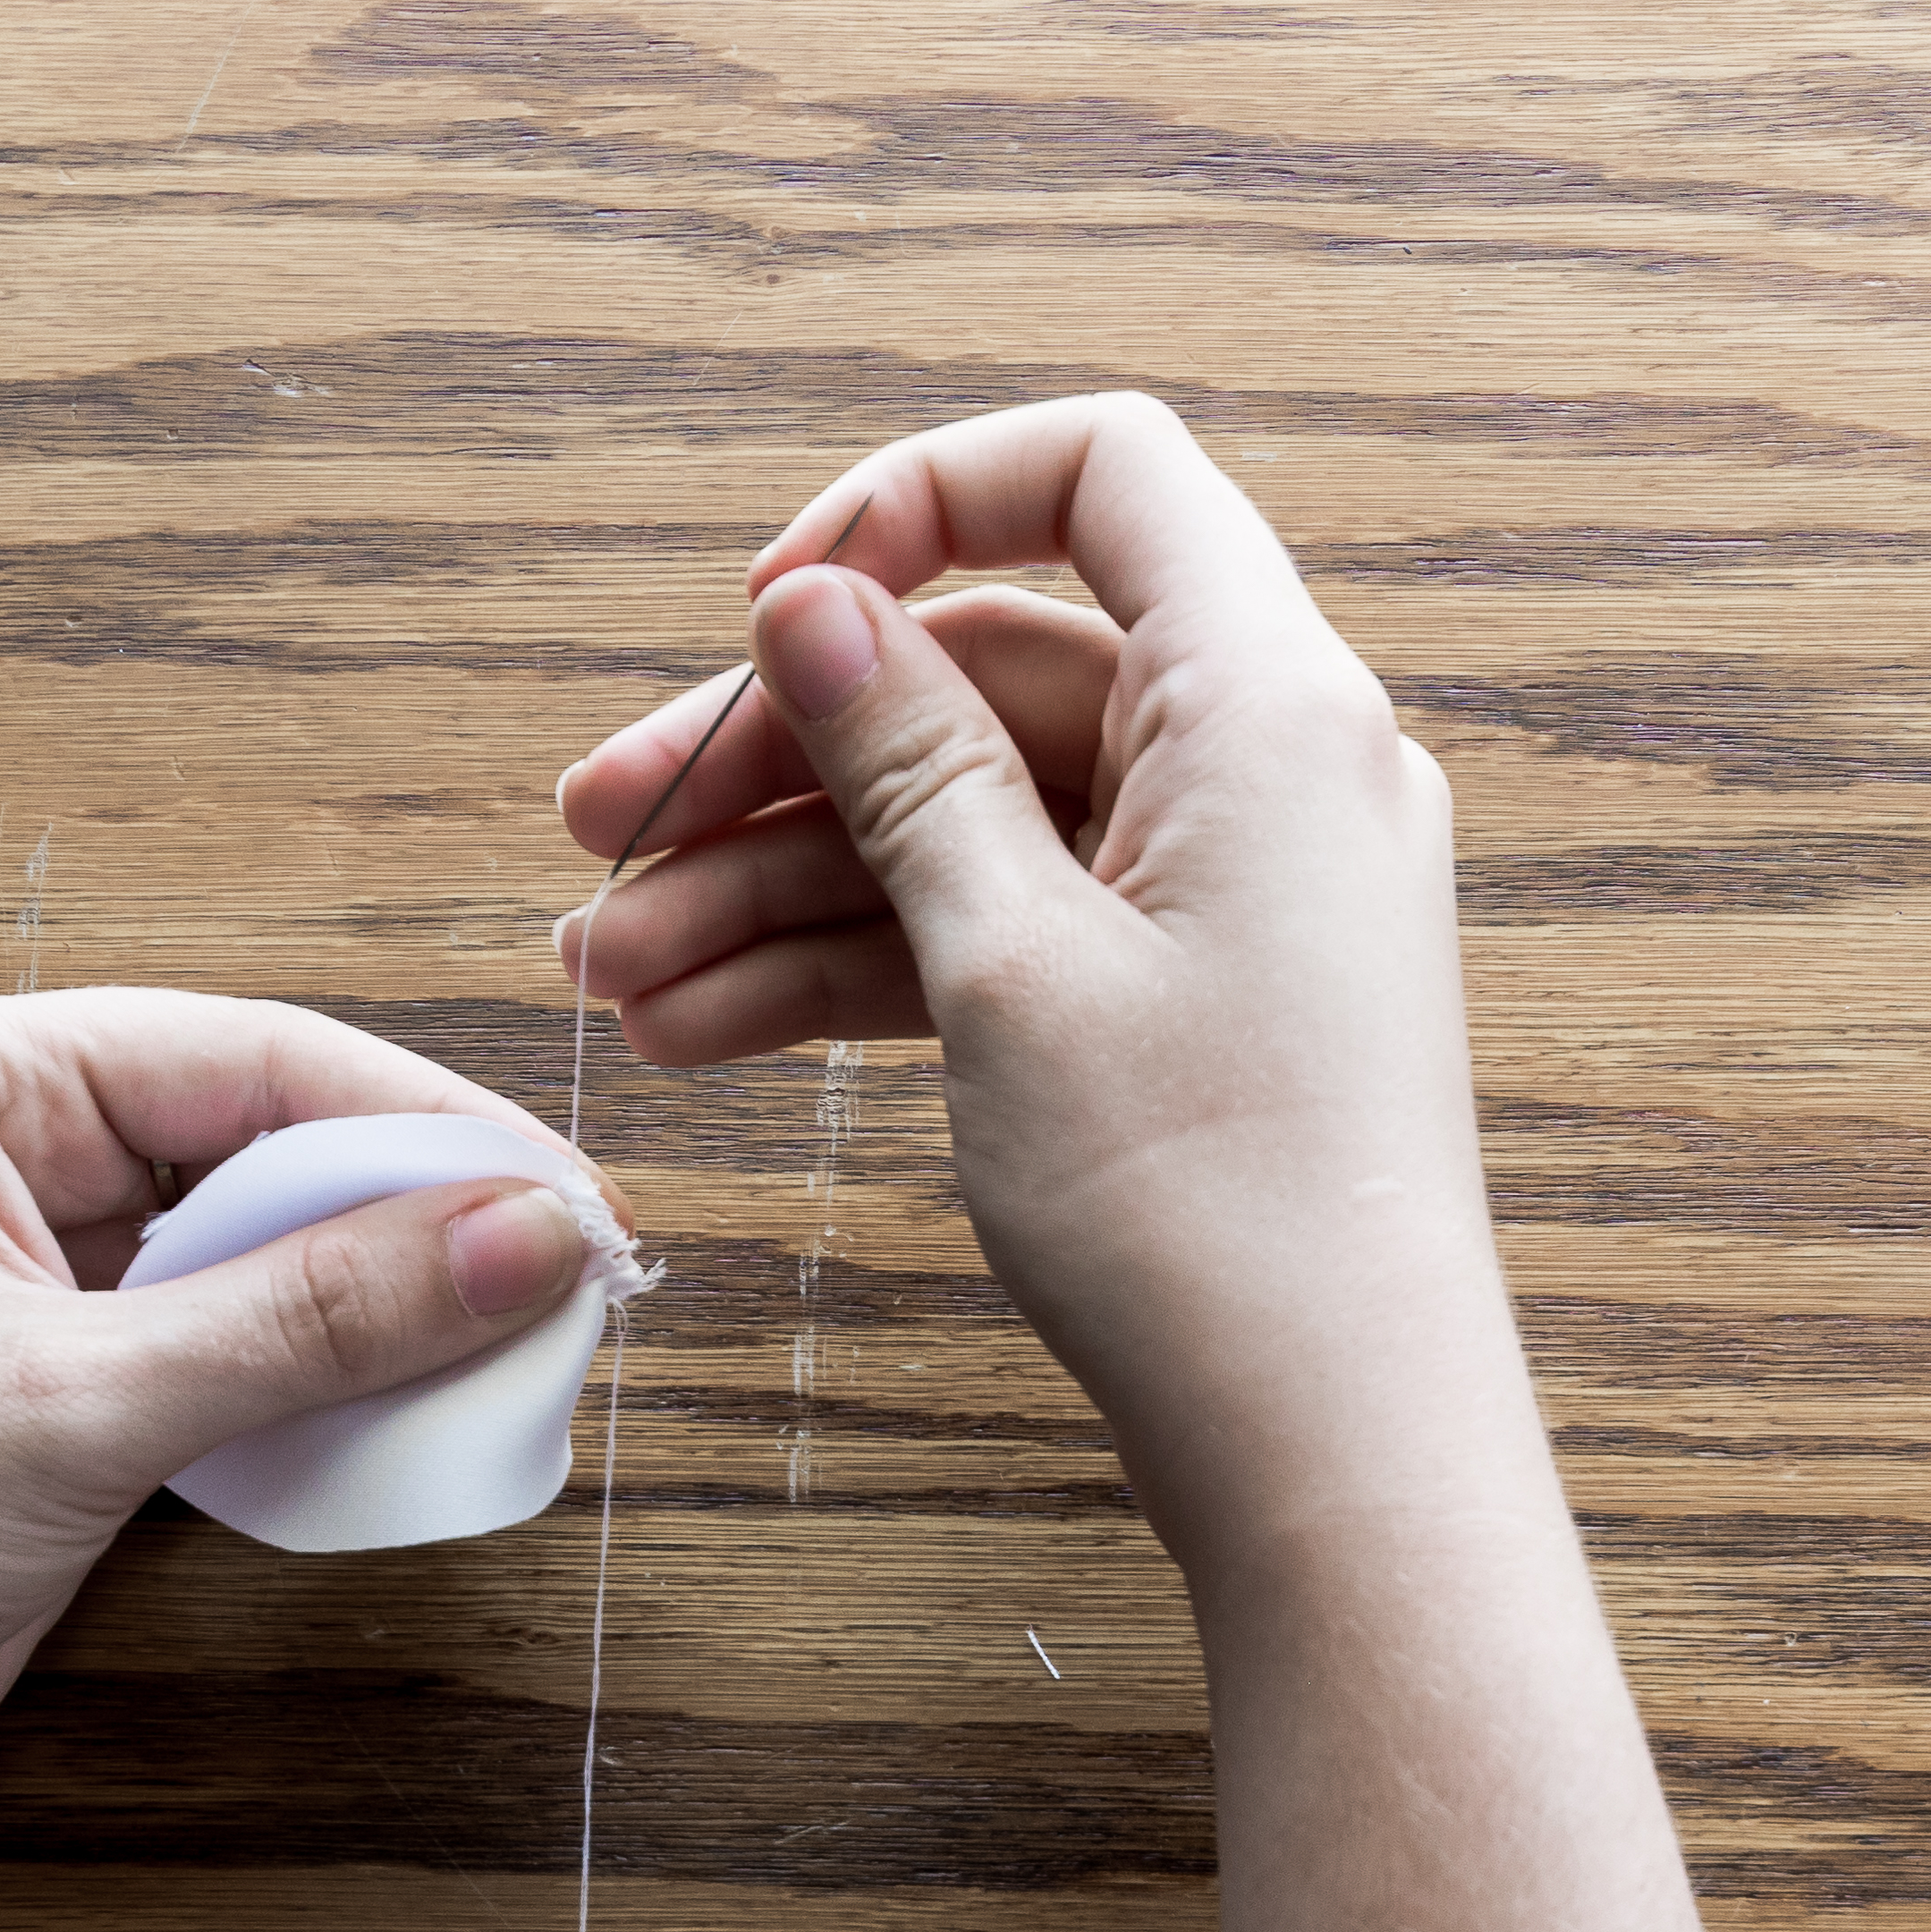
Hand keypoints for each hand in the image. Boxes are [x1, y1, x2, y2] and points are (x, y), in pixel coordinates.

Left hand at [0, 987, 605, 1861]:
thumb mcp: (76, 1406)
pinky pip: (220, 1355)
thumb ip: (315, 1316)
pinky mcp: (41, 1398)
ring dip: (376, 1310)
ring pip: (253, 1255)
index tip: (578, 1206)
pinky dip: (314, 1388)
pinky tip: (404, 1423)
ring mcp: (13, 1279)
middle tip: (575, 1292)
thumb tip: (530, 1235)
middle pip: (263, 1144)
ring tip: (519, 1360)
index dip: (429, 1129)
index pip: (252, 1056)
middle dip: (415, 1219)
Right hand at [554, 395, 1527, 1559]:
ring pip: (966, 824)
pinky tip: (701, 1032)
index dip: (921, 502)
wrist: (1333, 1453)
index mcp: (1267, 702)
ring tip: (613, 980)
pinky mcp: (1189, 1003)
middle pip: (987, 676)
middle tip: (598, 836)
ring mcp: (1228, 893)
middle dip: (778, 755)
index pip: (1100, 478)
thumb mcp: (1011, 959)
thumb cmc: (1210, 1208)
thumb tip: (818, 600)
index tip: (775, 602)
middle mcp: (1266, 769)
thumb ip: (906, 760)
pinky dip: (857, 970)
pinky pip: (1000, 931)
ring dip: (779, 889)